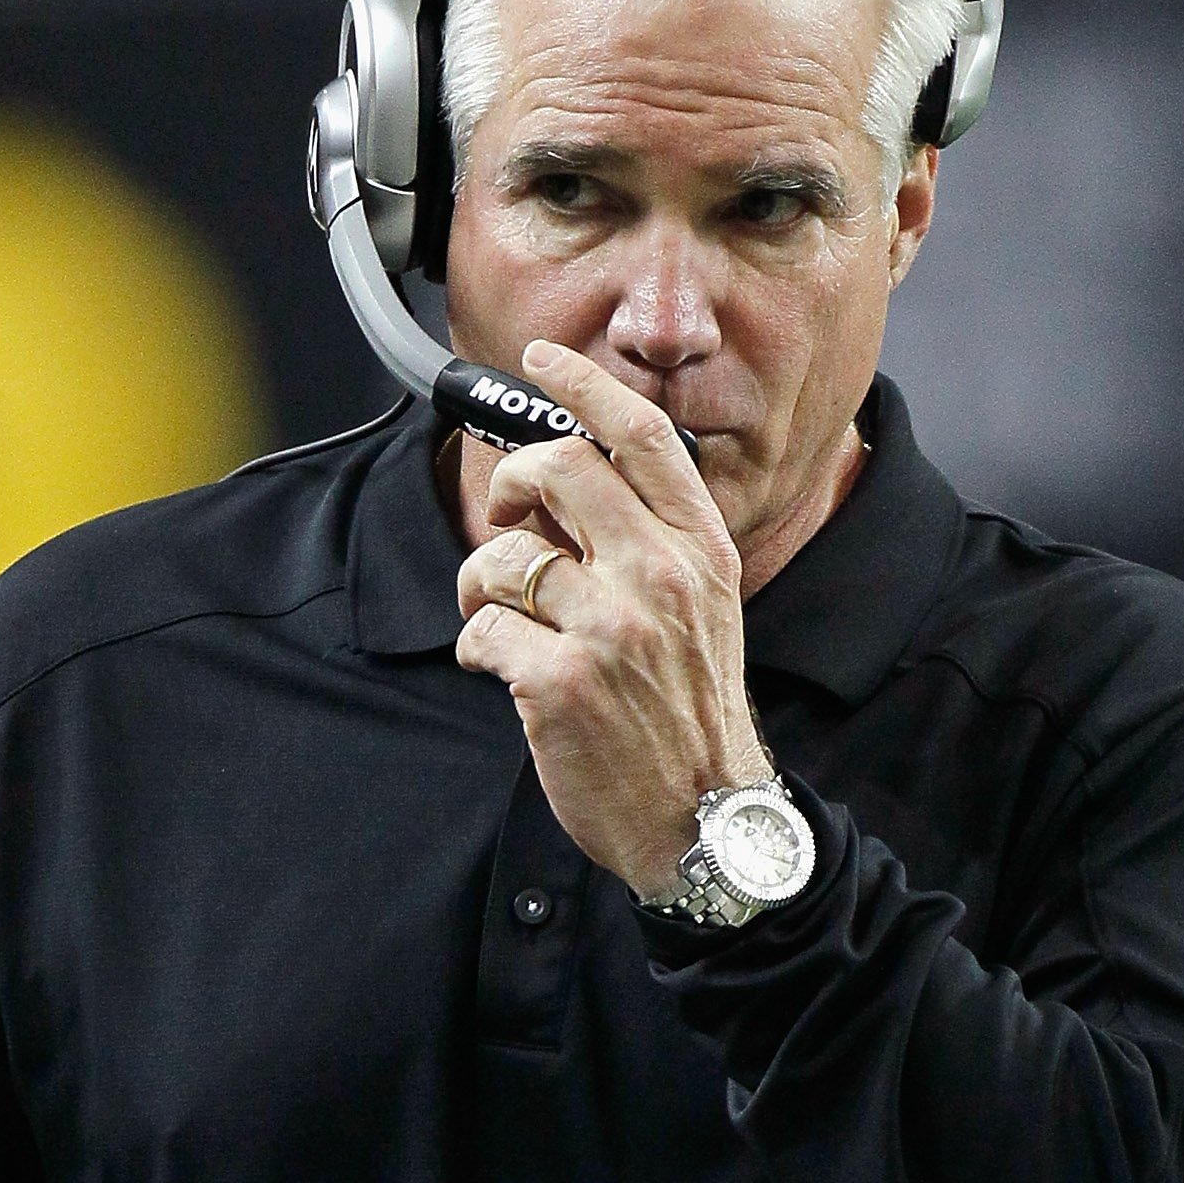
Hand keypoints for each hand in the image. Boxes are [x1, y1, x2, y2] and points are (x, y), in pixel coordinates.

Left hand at [455, 342, 770, 899]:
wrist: (706, 822)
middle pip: (559, 469)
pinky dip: (476, 648)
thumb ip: (651, 545)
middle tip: (505, 523)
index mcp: (700, 551)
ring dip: (479, 585)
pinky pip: (482, 629)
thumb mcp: (703, 613)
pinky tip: (500, 672)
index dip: (584, 387)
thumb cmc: (691, 717)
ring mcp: (611, 630)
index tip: (542, 360)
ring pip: (503, 556)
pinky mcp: (560, 683)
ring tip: (496, 621)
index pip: (641, 438)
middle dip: (511, 485)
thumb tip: (564, 487)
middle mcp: (660, 577)